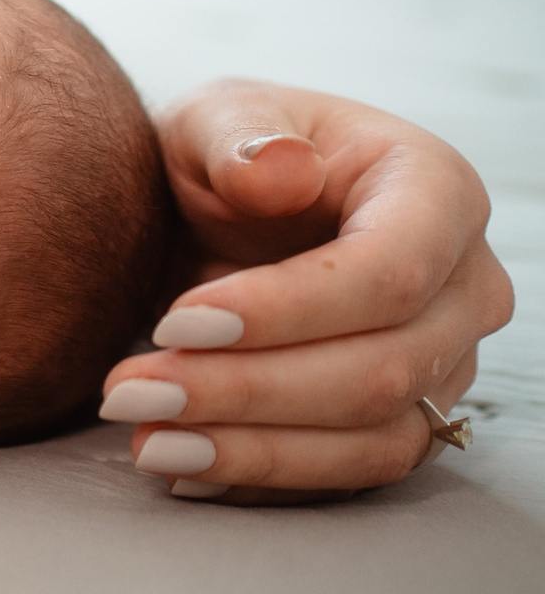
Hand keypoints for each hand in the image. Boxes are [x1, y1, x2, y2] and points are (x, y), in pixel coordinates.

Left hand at [100, 80, 513, 502]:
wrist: (223, 207)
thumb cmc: (229, 151)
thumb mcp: (214, 116)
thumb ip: (238, 133)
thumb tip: (277, 169)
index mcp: (433, 190)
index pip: (388, 272)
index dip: (287, 309)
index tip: (177, 320)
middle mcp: (463, 285)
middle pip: (382, 368)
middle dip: (248, 391)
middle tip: (130, 393)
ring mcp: (445, 362)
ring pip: (374, 438)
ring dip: (254, 450)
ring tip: (146, 442)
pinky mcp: (404, 418)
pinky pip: (351, 474)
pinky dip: (264, 477)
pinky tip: (182, 470)